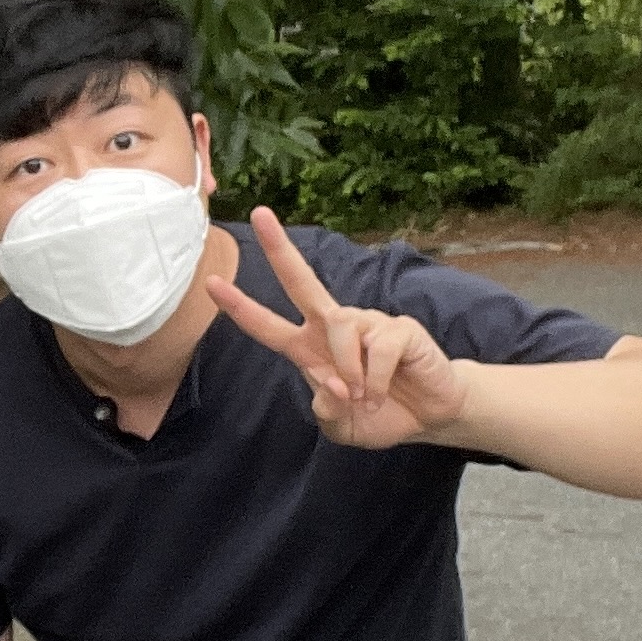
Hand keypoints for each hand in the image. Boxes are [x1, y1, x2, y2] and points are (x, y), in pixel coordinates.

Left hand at [209, 210, 470, 453]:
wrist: (429, 416)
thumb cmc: (379, 413)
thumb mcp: (341, 427)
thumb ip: (325, 412)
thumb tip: (329, 387)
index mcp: (310, 348)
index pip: (268, 326)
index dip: (240, 307)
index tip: (212, 283)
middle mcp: (335, 327)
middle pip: (301, 282)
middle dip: (279, 249)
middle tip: (260, 213)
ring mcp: (368, 323)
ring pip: (340, 328)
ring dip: (348, 371)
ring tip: (362, 397)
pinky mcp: (399, 328)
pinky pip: (378, 348)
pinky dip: (375, 380)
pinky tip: (382, 390)